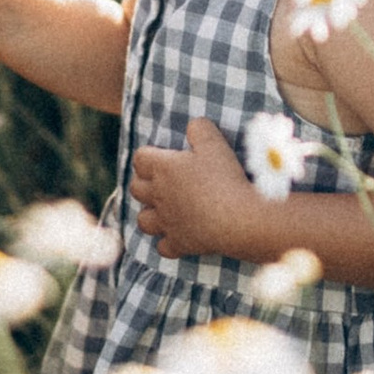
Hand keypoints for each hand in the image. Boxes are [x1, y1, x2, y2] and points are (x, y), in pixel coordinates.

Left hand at [133, 117, 264, 259]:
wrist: (238, 218)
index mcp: (162, 169)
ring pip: (143, 220)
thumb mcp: (214, 143)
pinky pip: (163, 247)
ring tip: (164, 210)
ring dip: (150, 214)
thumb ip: (199, 129)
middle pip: (135, 188)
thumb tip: (192, 126)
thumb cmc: (224, 177)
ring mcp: (166, 223)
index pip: (140, 158)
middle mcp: (157, 196)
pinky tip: (179, 236)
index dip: (150, 155)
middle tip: (163, 181)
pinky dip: (168, 242)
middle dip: (144, 183)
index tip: (164, 156)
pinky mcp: (179, 244)